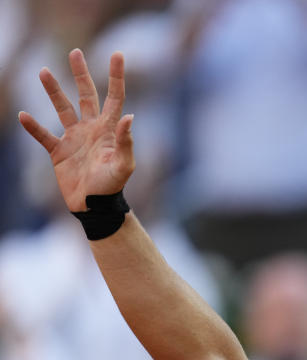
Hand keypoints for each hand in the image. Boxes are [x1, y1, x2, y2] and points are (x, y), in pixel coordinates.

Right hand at [18, 49, 133, 212]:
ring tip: (43, 72)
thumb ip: (126, 141)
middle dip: (81, 74)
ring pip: (62, 108)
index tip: (118, 54)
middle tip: (75, 52)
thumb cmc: (113, 186)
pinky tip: (23, 116)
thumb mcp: (124, 165)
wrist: (95, 207)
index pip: (114, 97)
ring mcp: (74, 138)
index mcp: (109, 129)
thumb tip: (129, 116)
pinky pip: (43, 136)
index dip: (116, 76)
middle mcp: (92, 129)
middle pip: (86, 95)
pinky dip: (33, 127)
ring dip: (53, 91)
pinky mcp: (58, 152)